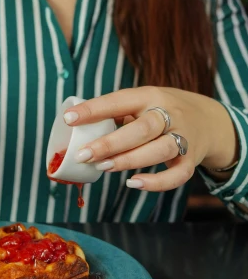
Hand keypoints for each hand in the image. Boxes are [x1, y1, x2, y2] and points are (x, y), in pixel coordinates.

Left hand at [63, 87, 236, 191]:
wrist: (209, 120)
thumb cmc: (160, 111)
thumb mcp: (142, 102)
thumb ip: (116, 114)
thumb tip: (76, 129)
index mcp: (149, 95)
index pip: (119, 101)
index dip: (93, 109)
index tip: (69, 118)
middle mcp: (169, 114)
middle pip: (142, 128)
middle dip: (110, 143)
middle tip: (83, 155)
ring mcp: (183, 137)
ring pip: (159, 150)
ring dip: (129, 160)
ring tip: (103, 167)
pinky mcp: (191, 159)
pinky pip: (177, 174)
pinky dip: (156, 182)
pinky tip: (133, 183)